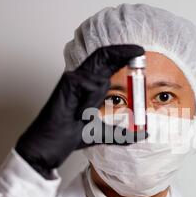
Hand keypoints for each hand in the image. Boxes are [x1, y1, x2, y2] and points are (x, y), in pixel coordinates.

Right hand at [15, 45, 145, 178]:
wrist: (50, 145)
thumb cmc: (69, 135)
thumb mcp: (105, 133)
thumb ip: (124, 133)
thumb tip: (145, 133)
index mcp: (88, 85)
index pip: (106, 62)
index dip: (122, 54)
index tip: (139, 53)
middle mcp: (80, 78)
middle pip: (103, 55)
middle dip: (123, 51)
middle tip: (139, 51)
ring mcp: (72, 79)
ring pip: (100, 79)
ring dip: (98, 99)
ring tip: (84, 116)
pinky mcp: (67, 83)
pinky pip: (91, 87)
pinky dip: (90, 102)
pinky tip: (79, 114)